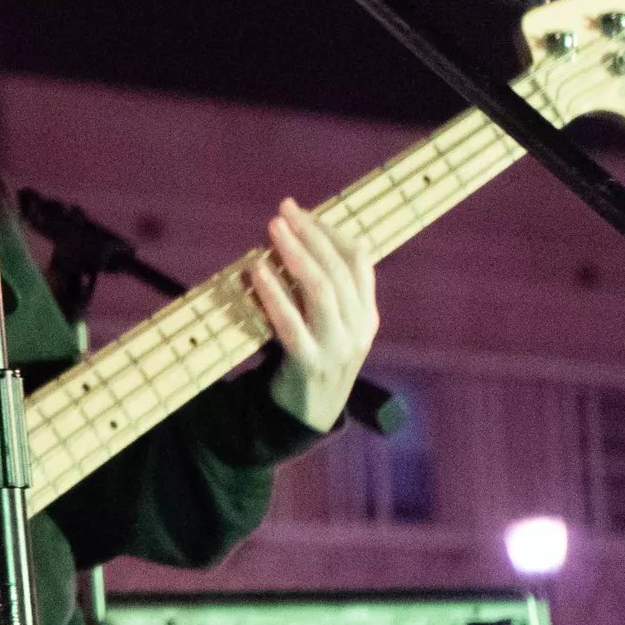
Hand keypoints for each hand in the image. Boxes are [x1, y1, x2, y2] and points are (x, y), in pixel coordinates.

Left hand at [249, 198, 379, 431]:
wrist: (309, 414)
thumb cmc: (314, 355)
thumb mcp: (331, 323)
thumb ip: (323, 288)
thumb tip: (294, 237)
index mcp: (367, 315)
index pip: (358, 261)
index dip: (330, 231)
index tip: (301, 210)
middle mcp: (358, 329)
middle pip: (337, 270)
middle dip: (310, 235)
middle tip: (283, 210)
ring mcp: (336, 348)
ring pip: (321, 291)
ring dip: (295, 254)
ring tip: (273, 229)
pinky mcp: (308, 364)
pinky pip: (291, 323)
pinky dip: (274, 293)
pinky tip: (257, 270)